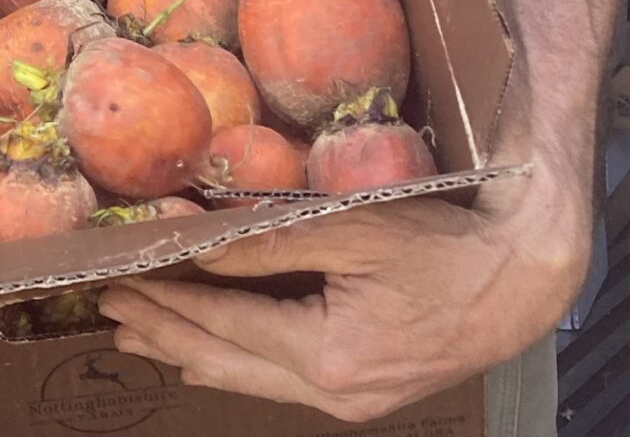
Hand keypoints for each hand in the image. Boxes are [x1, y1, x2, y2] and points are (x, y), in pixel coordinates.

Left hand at [98, 169, 587, 422]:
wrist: (522, 281)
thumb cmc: (444, 244)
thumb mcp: (354, 227)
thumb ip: (270, 241)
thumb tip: (196, 242)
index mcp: (327, 354)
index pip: (222, 326)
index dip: (163, 303)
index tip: (114, 283)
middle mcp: (333, 393)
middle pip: (225, 364)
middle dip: (162, 334)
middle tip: (107, 311)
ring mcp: (350, 402)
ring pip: (249, 380)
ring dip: (192, 352)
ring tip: (139, 336)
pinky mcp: (364, 394)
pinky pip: (281, 380)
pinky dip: (237, 360)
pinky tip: (211, 349)